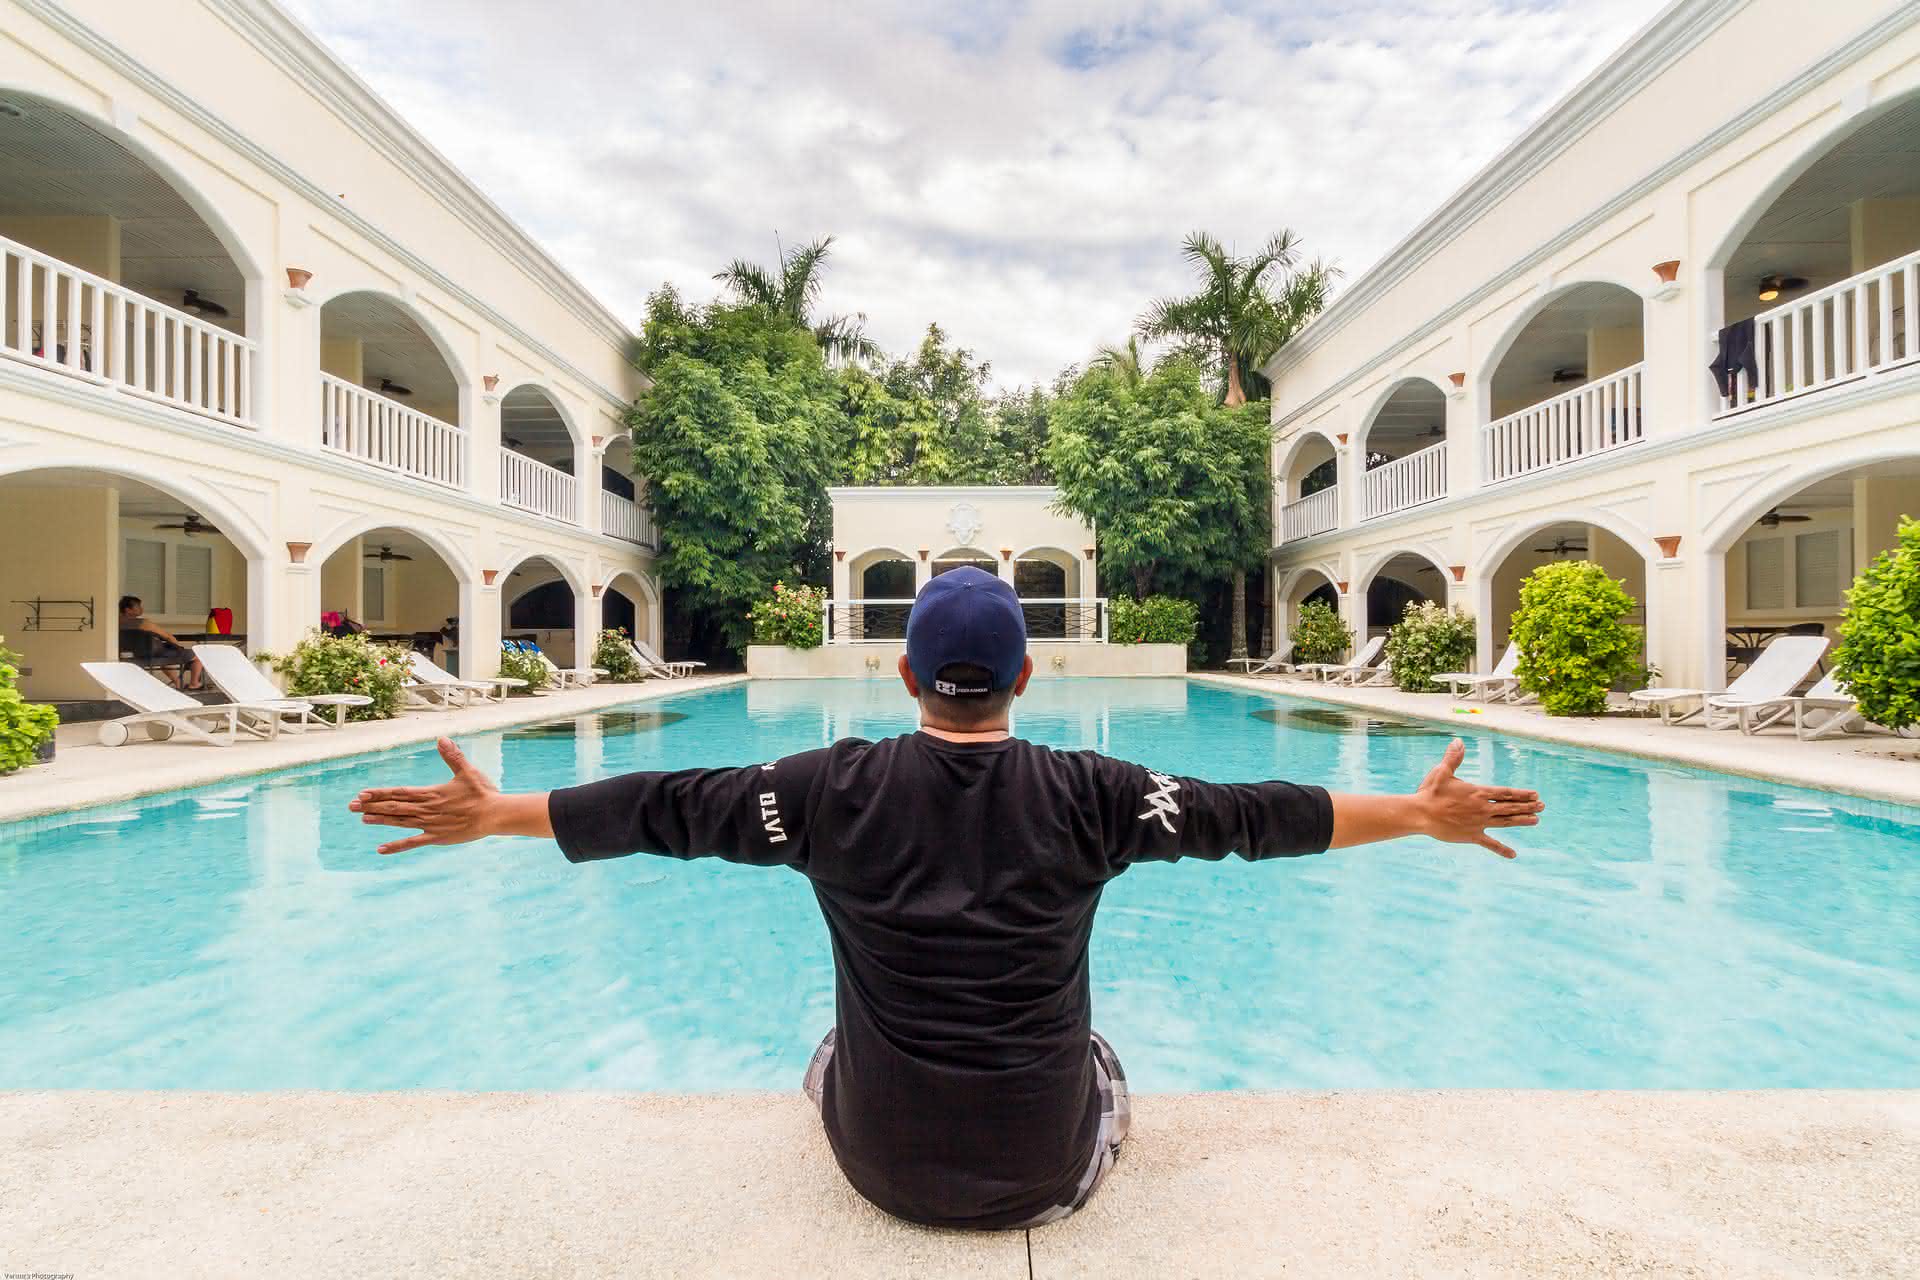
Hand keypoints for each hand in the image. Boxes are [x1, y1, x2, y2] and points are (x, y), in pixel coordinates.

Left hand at [350, 737, 500, 854]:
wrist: (494, 815)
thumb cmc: (482, 792)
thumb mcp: (467, 771)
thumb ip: (452, 756)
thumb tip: (441, 739)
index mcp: (431, 793)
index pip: (399, 792)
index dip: (379, 793)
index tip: (361, 794)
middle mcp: (426, 809)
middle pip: (394, 807)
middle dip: (371, 806)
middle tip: (351, 806)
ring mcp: (430, 824)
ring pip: (399, 822)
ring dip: (380, 820)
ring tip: (363, 819)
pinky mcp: (437, 837)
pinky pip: (413, 842)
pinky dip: (397, 845)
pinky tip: (381, 849)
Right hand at [1414, 738, 1541, 858]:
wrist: (1420, 814)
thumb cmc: (1430, 792)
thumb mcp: (1442, 772)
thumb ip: (1454, 758)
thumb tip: (1458, 741)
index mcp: (1478, 792)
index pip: (1506, 792)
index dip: (1522, 794)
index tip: (1536, 795)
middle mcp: (1483, 808)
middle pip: (1510, 807)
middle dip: (1528, 806)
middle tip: (1542, 807)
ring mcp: (1479, 823)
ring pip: (1506, 822)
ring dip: (1521, 821)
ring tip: (1536, 821)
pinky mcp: (1471, 836)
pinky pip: (1490, 843)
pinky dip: (1502, 849)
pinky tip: (1513, 854)